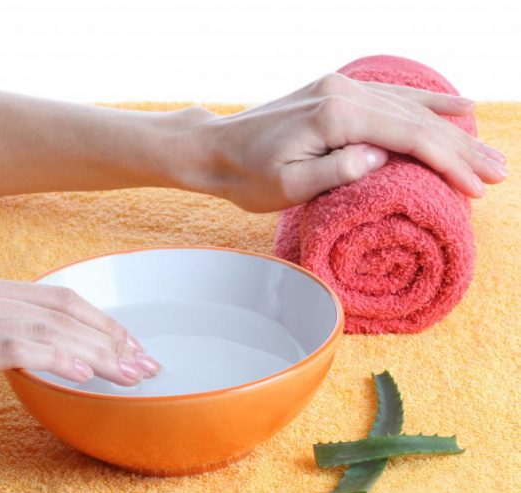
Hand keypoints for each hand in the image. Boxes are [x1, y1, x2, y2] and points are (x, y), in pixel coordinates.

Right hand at [0, 274, 159, 420]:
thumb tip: (31, 348)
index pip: (59, 298)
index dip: (102, 320)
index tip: (130, 344)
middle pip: (66, 309)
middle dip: (114, 336)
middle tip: (148, 362)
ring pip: (51, 326)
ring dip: (100, 351)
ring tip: (133, 373)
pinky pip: (16, 347)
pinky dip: (57, 357)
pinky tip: (85, 374)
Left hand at [170, 73, 507, 211]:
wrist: (215, 149)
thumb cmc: (246, 176)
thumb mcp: (287, 187)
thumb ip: (337, 171)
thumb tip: (381, 157)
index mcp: (336, 116)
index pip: (408, 138)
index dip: (446, 163)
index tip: (474, 189)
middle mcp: (343, 93)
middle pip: (416, 119)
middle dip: (460, 149)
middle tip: (498, 174)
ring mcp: (339, 88)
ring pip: (408, 106)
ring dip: (450, 128)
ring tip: (485, 148)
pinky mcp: (333, 93)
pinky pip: (390, 97)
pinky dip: (424, 105)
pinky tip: (452, 107)